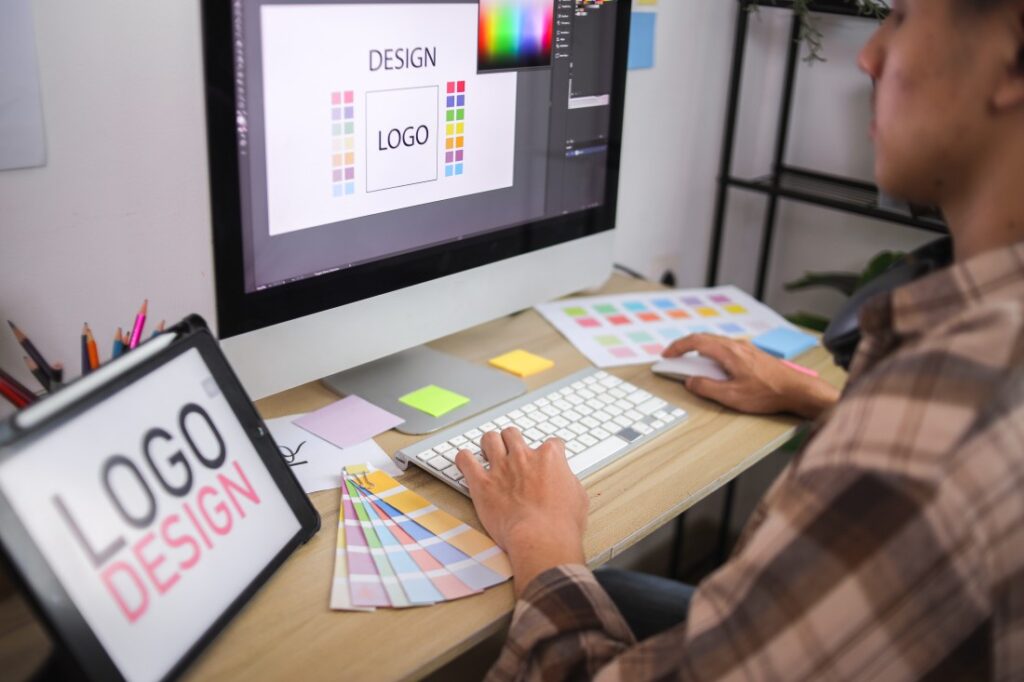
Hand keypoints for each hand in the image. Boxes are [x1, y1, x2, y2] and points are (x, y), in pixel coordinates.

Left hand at [455, 428, 587, 594]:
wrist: (541, 539)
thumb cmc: (561, 524)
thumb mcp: (578, 497)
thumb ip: (567, 480)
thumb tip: (563, 479)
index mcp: (550, 458)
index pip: (552, 443)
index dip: (551, 451)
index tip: (548, 458)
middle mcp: (523, 457)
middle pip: (513, 434)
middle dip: (512, 441)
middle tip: (511, 451)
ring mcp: (501, 468)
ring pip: (489, 439)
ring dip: (489, 444)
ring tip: (487, 451)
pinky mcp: (482, 483)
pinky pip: (465, 460)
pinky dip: (464, 459)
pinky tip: (466, 462)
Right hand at [663, 334, 838, 418]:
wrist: (797, 390)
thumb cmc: (768, 393)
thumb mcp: (731, 396)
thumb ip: (707, 388)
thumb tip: (691, 382)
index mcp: (728, 352)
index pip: (695, 341)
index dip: (677, 347)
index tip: (666, 355)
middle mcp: (736, 345)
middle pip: (704, 338)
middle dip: (685, 346)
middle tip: (673, 357)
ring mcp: (746, 348)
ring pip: (715, 342)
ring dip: (699, 349)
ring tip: (690, 362)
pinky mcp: (753, 354)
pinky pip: (726, 347)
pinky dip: (712, 352)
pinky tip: (714, 365)